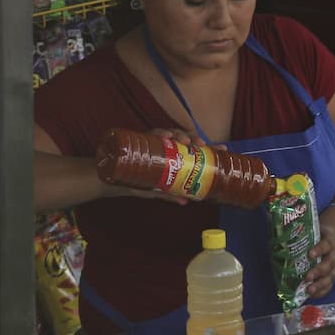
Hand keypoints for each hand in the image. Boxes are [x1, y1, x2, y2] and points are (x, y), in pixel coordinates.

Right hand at [105, 128, 227, 204]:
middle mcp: (165, 146)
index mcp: (173, 155)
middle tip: (201, 144)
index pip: (194, 149)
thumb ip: (169, 194)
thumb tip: (186, 201)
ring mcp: (153, 142)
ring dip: (179, 134)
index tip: (224, 149)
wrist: (109, 181)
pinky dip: (158, 134)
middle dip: (194, 138)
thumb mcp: (155, 190)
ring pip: (170, 133)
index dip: (210, 147)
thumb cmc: (136, 182)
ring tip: (185, 140)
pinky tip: (164, 136)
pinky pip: (150, 135)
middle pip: (184, 138)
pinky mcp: (140, 141)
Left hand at [306, 224, 334, 297]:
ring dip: (319, 285)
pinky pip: (329, 286)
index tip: (310, 254)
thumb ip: (299, 235)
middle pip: (329, 264)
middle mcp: (334, 256)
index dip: (319, 250)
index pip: (325, 245)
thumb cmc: (316, 238)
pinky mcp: (332, 277)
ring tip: (309, 290)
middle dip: (318, 271)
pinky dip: (321, 292)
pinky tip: (311, 295)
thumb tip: (279, 237)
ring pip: (330, 277)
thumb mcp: (311, 232)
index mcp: (329, 242)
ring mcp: (334, 268)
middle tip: (307, 277)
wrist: (330, 241)